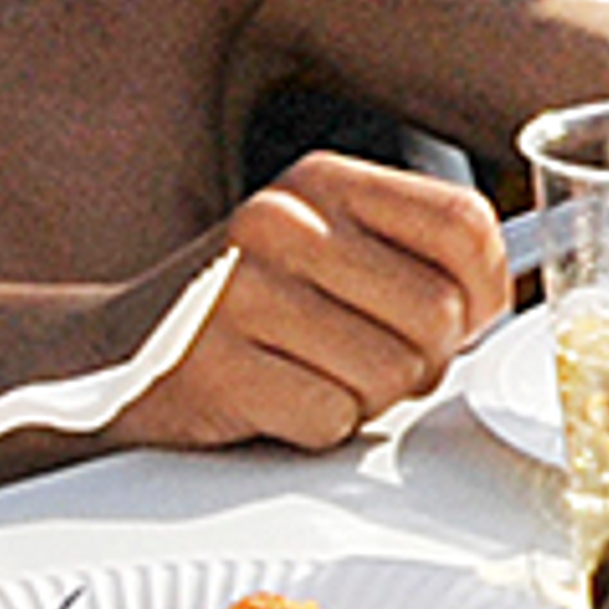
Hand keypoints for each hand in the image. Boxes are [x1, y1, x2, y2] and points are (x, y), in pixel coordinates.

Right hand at [133, 154, 507, 449]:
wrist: (110, 355)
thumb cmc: (237, 309)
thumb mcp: (319, 246)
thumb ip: (405, 257)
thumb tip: (498, 302)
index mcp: (322, 182)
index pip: (464, 225)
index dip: (487, 289)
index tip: (467, 320)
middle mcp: (284, 222)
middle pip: (438, 312)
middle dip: (423, 359)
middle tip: (370, 360)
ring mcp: (245, 291)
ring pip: (394, 374)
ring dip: (368, 398)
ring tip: (315, 376)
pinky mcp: (220, 366)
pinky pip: (332, 417)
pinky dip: (317, 426)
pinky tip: (276, 400)